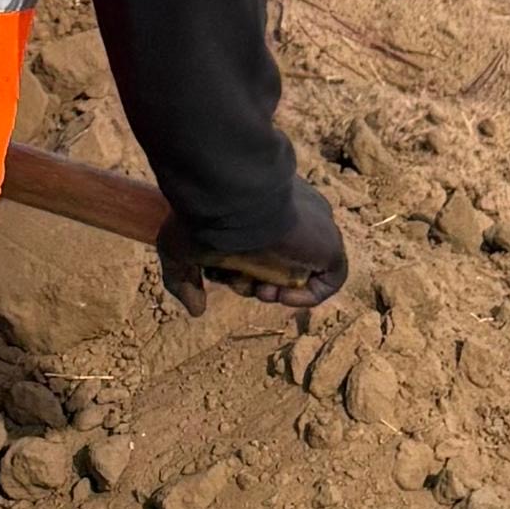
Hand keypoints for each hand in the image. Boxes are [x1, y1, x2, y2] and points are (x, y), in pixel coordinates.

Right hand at [161, 168, 345, 314]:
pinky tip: (282, 294)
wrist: (233, 198)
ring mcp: (314, 229)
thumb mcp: (178, 251)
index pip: (259, 248)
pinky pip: (330, 279)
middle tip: (242, 283)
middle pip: (280, 262)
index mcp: (260, 211)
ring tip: (261, 289)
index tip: (226, 275)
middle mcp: (290, 217)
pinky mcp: (330, 244)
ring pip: (301, 270)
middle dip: (256, 281)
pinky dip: (310, 295)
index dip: (241, 271)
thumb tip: (196, 310)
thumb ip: (182, 281)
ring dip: (278, 289)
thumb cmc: (203, 218)